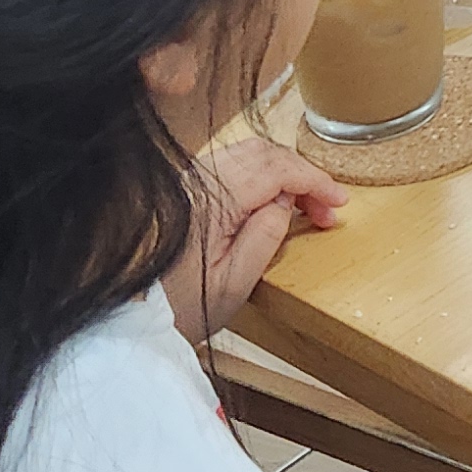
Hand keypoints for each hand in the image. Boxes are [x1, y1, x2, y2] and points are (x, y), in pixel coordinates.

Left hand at [175, 135, 346, 346]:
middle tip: (326, 210)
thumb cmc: (181, 308)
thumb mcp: (235, 284)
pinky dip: (261, 173)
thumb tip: (288, 201)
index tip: (340, 203)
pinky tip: (272, 199)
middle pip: (265, 153)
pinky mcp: (184, 189)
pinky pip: (231, 164)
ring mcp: (188, 181)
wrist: (131, 318)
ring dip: (284, 172)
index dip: (315, 181)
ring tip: (305, 205)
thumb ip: (266, 235)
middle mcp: (198, 181)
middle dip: (304, 176)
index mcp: (212, 203)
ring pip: (248, 153)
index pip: (277, 170)